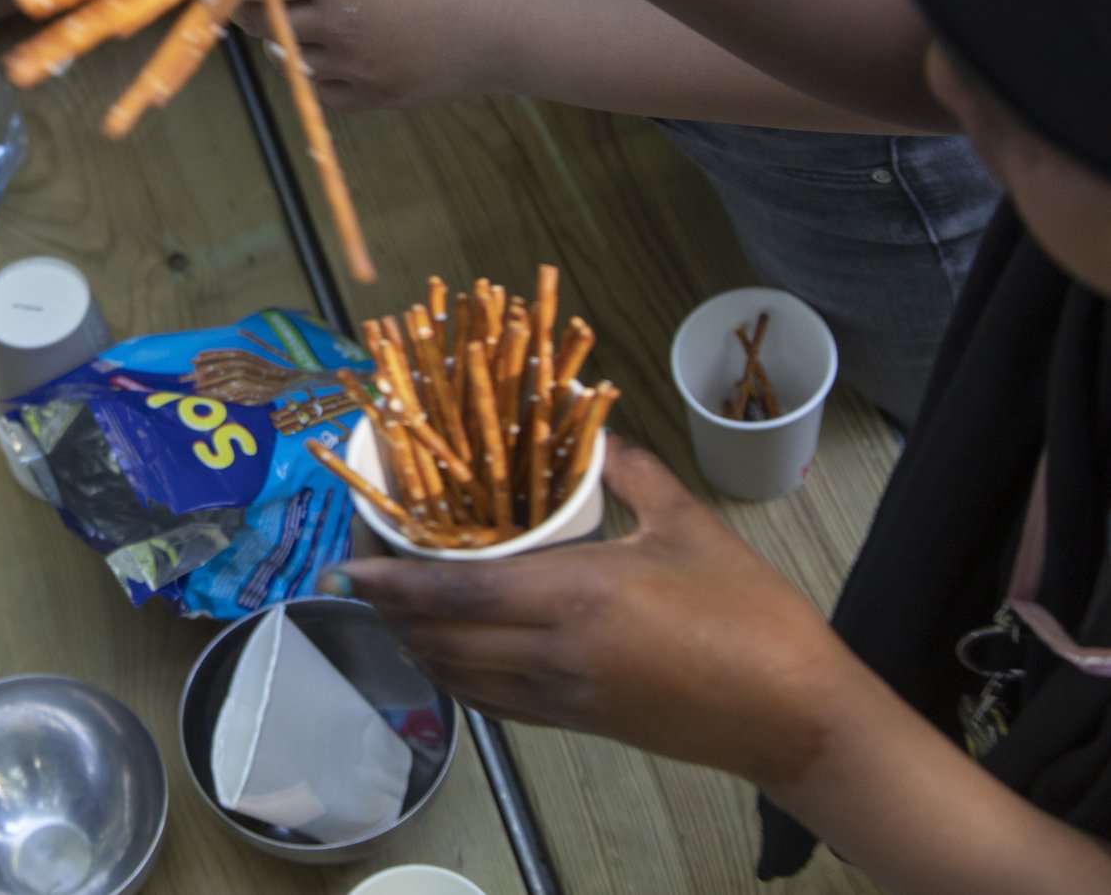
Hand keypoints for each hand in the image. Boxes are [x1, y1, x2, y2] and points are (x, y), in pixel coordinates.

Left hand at [233, 0, 531, 111]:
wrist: (522, 21)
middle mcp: (335, 20)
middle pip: (258, 16)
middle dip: (257, 3)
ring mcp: (352, 64)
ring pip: (284, 55)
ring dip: (286, 37)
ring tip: (308, 16)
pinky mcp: (371, 95)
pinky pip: (318, 89)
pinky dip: (316, 72)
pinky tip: (337, 49)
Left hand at [331, 444, 853, 788]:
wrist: (797, 716)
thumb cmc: (752, 616)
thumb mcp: (689, 526)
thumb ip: (631, 471)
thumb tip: (592, 423)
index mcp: (576, 597)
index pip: (456, 591)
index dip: (393, 580)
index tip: (348, 563)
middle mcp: (554, 652)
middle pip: (440, 637)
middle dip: (388, 609)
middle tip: (361, 572)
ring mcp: (562, 695)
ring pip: (457, 675)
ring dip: (413, 643)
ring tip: (389, 606)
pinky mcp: (577, 722)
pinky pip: (492, 702)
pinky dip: (454, 676)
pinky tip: (446, 651)